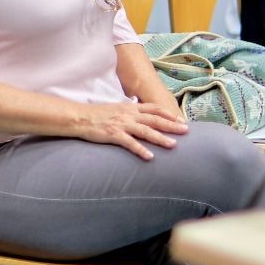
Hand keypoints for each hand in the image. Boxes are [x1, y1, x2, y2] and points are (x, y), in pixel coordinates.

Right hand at [72, 101, 187, 160]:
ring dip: (160, 138)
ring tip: (173, 145)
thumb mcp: (115, 108)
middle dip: (171, 125)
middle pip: (154, 119)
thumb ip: (129, 111)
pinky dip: (141, 150)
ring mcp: (122, 124)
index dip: (168, 114)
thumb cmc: (96, 114)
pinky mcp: (114, 134)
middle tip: (186, 131)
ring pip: (146, 131)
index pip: (154, 109)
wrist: (78, 117)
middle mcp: (128, 114)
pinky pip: (130, 143)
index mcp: (129, 107)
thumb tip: (140, 115)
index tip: (180, 120)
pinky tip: (150, 157)